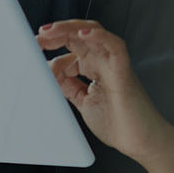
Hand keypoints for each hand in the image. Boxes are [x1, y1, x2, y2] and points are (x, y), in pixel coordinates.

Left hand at [37, 20, 170, 161]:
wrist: (141, 143)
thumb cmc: (118, 124)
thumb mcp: (82, 102)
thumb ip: (67, 86)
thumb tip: (47, 71)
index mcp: (93, 68)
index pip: (71, 47)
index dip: (52, 46)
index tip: (33, 49)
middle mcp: (103, 62)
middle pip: (80, 35)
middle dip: (57, 32)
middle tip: (38, 37)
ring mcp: (114, 64)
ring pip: (94, 33)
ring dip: (71, 29)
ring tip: (51, 32)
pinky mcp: (124, 71)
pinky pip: (114, 46)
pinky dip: (100, 36)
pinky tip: (84, 34)